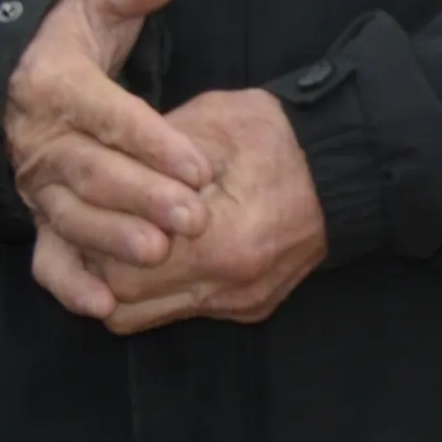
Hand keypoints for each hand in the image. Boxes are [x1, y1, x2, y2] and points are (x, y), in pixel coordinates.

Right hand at [7, 0, 201, 321]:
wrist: (16, 71)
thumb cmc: (71, 32)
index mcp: (56, 85)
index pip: (108, 116)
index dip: (152, 142)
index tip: (199, 164)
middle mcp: (40, 139)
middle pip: (92, 173)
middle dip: (144, 197)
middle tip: (194, 217)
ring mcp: (37, 182)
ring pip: (72, 215)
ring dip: (113, 239)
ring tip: (159, 255)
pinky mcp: (40, 212)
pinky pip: (47, 254)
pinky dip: (69, 283)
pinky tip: (102, 306)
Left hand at [88, 88, 329, 332]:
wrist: (353, 162)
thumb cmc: (279, 135)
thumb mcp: (211, 124)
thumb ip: (147, 155)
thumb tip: (92, 173)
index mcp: (222, 242)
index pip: (119, 270)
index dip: (92, 242)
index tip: (88, 209)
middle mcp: (231, 287)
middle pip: (123, 304)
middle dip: (99, 267)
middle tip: (99, 225)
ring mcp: (242, 303)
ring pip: (144, 317)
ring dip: (124, 283)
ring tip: (127, 238)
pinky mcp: (250, 308)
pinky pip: (182, 311)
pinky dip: (160, 286)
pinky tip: (166, 250)